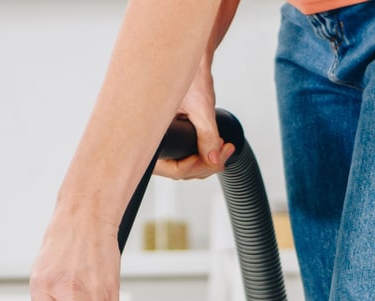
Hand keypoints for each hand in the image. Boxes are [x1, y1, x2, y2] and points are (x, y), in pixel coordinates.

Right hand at [154, 58, 233, 180]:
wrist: (192, 57)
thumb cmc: (188, 73)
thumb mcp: (201, 106)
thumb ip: (207, 135)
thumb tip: (214, 160)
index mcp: (149, 133)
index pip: (171, 168)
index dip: (195, 167)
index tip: (213, 158)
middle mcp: (154, 139)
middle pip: (180, 170)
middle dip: (206, 164)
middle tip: (224, 152)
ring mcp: (164, 139)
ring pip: (185, 164)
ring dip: (207, 160)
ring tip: (224, 147)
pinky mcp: (173, 135)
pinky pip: (187, 154)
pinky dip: (205, 152)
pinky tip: (218, 145)